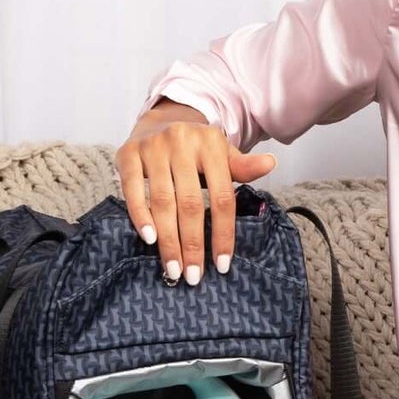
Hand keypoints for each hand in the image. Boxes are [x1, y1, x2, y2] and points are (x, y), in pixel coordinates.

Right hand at [115, 100, 277, 282]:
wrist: (160, 121)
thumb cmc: (196, 150)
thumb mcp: (222, 156)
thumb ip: (242, 167)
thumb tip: (270, 163)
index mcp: (212, 144)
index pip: (222, 197)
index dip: (223, 233)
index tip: (222, 265)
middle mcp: (182, 142)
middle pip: (190, 204)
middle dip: (193, 244)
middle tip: (193, 276)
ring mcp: (153, 147)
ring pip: (163, 201)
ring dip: (168, 239)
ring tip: (173, 268)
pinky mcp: (128, 153)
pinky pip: (132, 190)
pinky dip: (140, 215)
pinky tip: (149, 239)